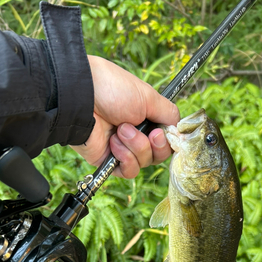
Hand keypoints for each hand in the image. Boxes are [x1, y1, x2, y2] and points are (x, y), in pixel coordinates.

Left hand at [71, 55, 179, 178]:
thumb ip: (169, 114)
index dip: (168, 140)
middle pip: (158, 154)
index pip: (166, 138)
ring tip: (121, 130)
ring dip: (136, 146)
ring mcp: (122, 148)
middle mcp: (136, 134)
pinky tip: (114, 144)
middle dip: (154, 144)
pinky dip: (125, 158)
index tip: (163, 132)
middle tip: (146, 131)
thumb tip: (179, 129)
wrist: (82, 99)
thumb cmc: (112, 90)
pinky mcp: (109, 162)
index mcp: (146, 117)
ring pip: (144, 163)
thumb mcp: (149, 97)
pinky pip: (128, 171)